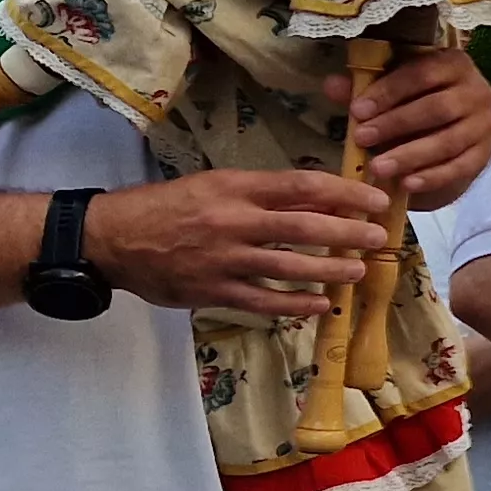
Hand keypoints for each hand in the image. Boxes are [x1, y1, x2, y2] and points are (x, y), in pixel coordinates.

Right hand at [86, 169, 393, 316]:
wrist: (111, 238)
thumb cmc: (167, 206)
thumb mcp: (214, 185)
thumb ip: (262, 195)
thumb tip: (319, 201)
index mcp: (235, 187)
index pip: (302, 186)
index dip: (345, 193)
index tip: (375, 199)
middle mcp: (233, 221)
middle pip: (304, 226)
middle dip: (348, 233)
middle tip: (379, 237)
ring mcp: (224, 259)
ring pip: (289, 266)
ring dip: (330, 271)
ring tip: (358, 272)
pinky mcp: (213, 291)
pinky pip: (263, 301)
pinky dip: (295, 305)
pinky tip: (320, 305)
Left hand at [323, 49, 490, 201]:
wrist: (450, 127)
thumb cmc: (415, 100)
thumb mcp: (389, 89)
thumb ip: (362, 88)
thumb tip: (332, 85)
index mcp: (452, 64)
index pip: (422, 73)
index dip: (389, 91)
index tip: (357, 110)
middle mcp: (475, 90)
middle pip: (438, 108)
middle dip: (396, 124)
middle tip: (362, 138)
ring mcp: (483, 124)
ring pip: (449, 141)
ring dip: (410, 155)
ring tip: (377, 167)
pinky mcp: (484, 153)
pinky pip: (460, 167)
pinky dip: (432, 177)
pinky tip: (406, 184)